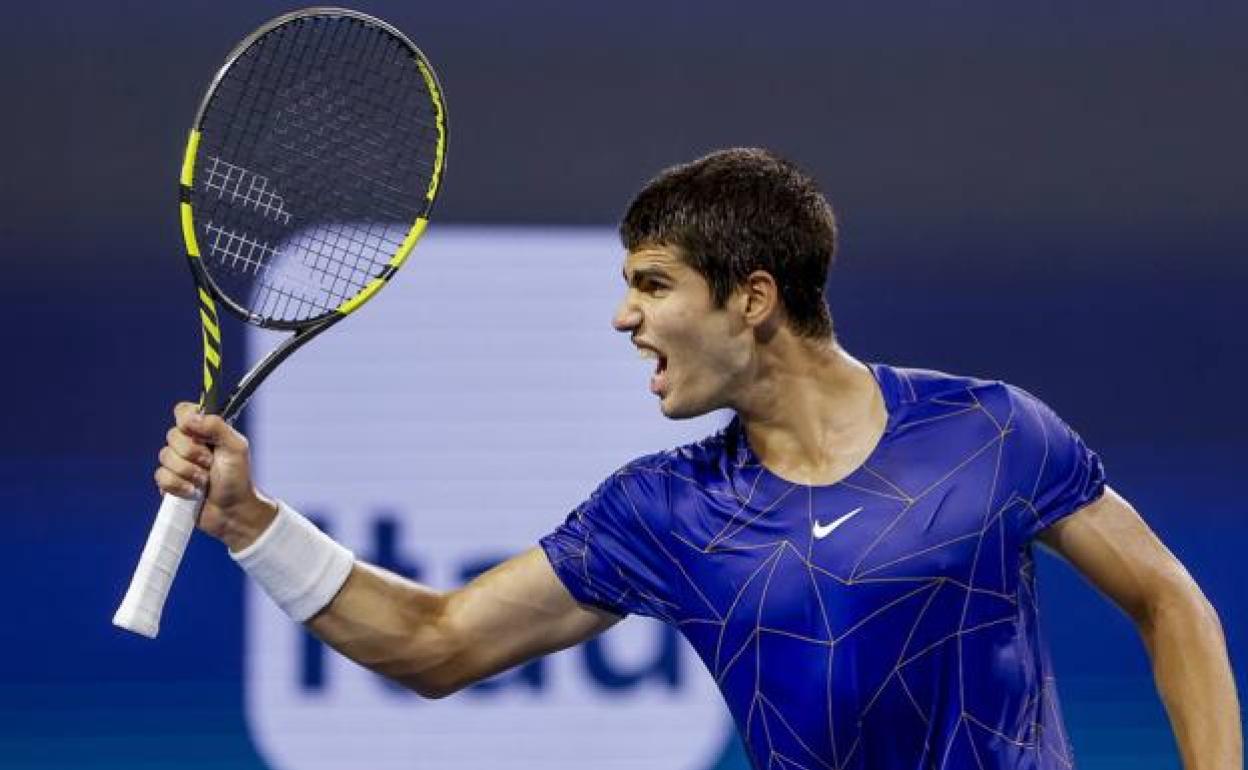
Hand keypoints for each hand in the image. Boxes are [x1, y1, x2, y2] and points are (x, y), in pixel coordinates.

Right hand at [155, 402, 276, 551]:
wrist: (232, 511)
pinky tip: (193, 492)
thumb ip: (216, 427)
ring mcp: (178, 463)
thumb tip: (191, 417)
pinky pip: (160, 477)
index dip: (185, 420)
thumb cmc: (238, 479)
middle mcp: (189, 444)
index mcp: (205, 431)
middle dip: (192, 453)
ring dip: (188, 472)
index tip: (198, 433)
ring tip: (204, 481)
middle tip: (210, 463)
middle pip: (172, 435)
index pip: (183, 411)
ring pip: (165, 457)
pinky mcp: (170, 482)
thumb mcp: (235, 448)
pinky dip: (179, 486)